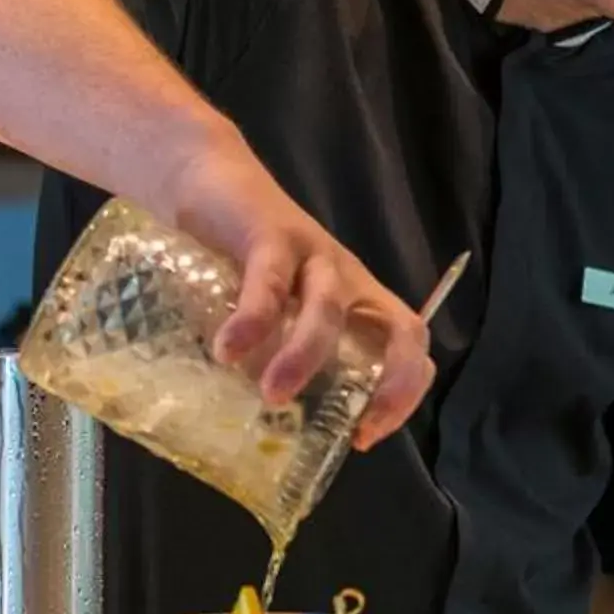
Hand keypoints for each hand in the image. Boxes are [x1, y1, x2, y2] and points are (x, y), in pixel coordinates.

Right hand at [157, 140, 434, 449]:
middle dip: (387, 384)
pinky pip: (270, 280)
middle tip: (352, 430)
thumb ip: (268, 352)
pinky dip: (253, 319)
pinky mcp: (271, 233)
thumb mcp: (266, 308)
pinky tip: (228, 349)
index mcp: (355, 300)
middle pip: (396, 328)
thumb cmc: (236, 255)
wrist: (206, 175)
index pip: (407, 347)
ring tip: (272, 395)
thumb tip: (255, 417)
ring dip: (306, 356)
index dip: (401, 394)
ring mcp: (313, 252)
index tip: (365, 438)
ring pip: (329, 307)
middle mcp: (347, 278)